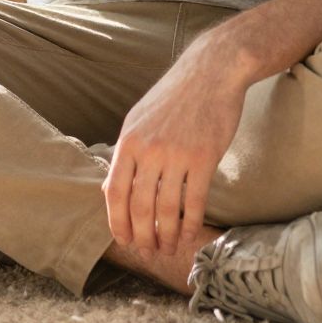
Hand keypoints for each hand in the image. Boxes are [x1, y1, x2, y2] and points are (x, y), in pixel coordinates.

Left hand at [105, 37, 248, 257]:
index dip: (117, 221)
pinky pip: (194, 201)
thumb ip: (125, 154)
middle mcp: (149, 149)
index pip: (115, 192)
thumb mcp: (138, 119)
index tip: (124, 240)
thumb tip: (109, 190)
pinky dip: (190, 224)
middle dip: (142, 236)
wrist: (212, 71)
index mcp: (129, 140)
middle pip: (139, 206)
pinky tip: (189, 236)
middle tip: (148, 251)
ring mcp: (177, 154)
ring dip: (166, 235)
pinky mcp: (205, 158)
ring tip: (167, 248)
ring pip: (167, 208)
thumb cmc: (174, 96)